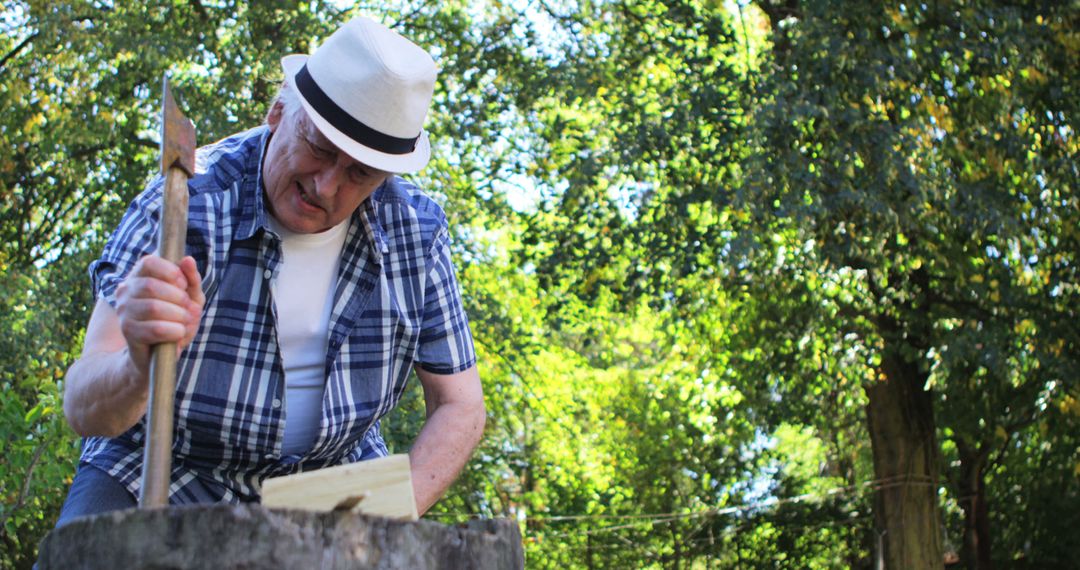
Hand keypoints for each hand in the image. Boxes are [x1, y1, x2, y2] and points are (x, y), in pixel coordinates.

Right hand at [113, 255, 204, 379]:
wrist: (158, 354)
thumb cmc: (175, 320)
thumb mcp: (190, 298)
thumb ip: (191, 279)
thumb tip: (188, 260)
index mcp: (139, 277)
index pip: (148, 262)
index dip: (171, 272)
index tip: (183, 285)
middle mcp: (125, 291)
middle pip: (152, 286)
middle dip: (178, 298)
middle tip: (189, 308)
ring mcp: (123, 312)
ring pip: (153, 308)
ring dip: (178, 316)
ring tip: (185, 322)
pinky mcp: (128, 332)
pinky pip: (154, 329)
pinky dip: (174, 331)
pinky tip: (178, 334)